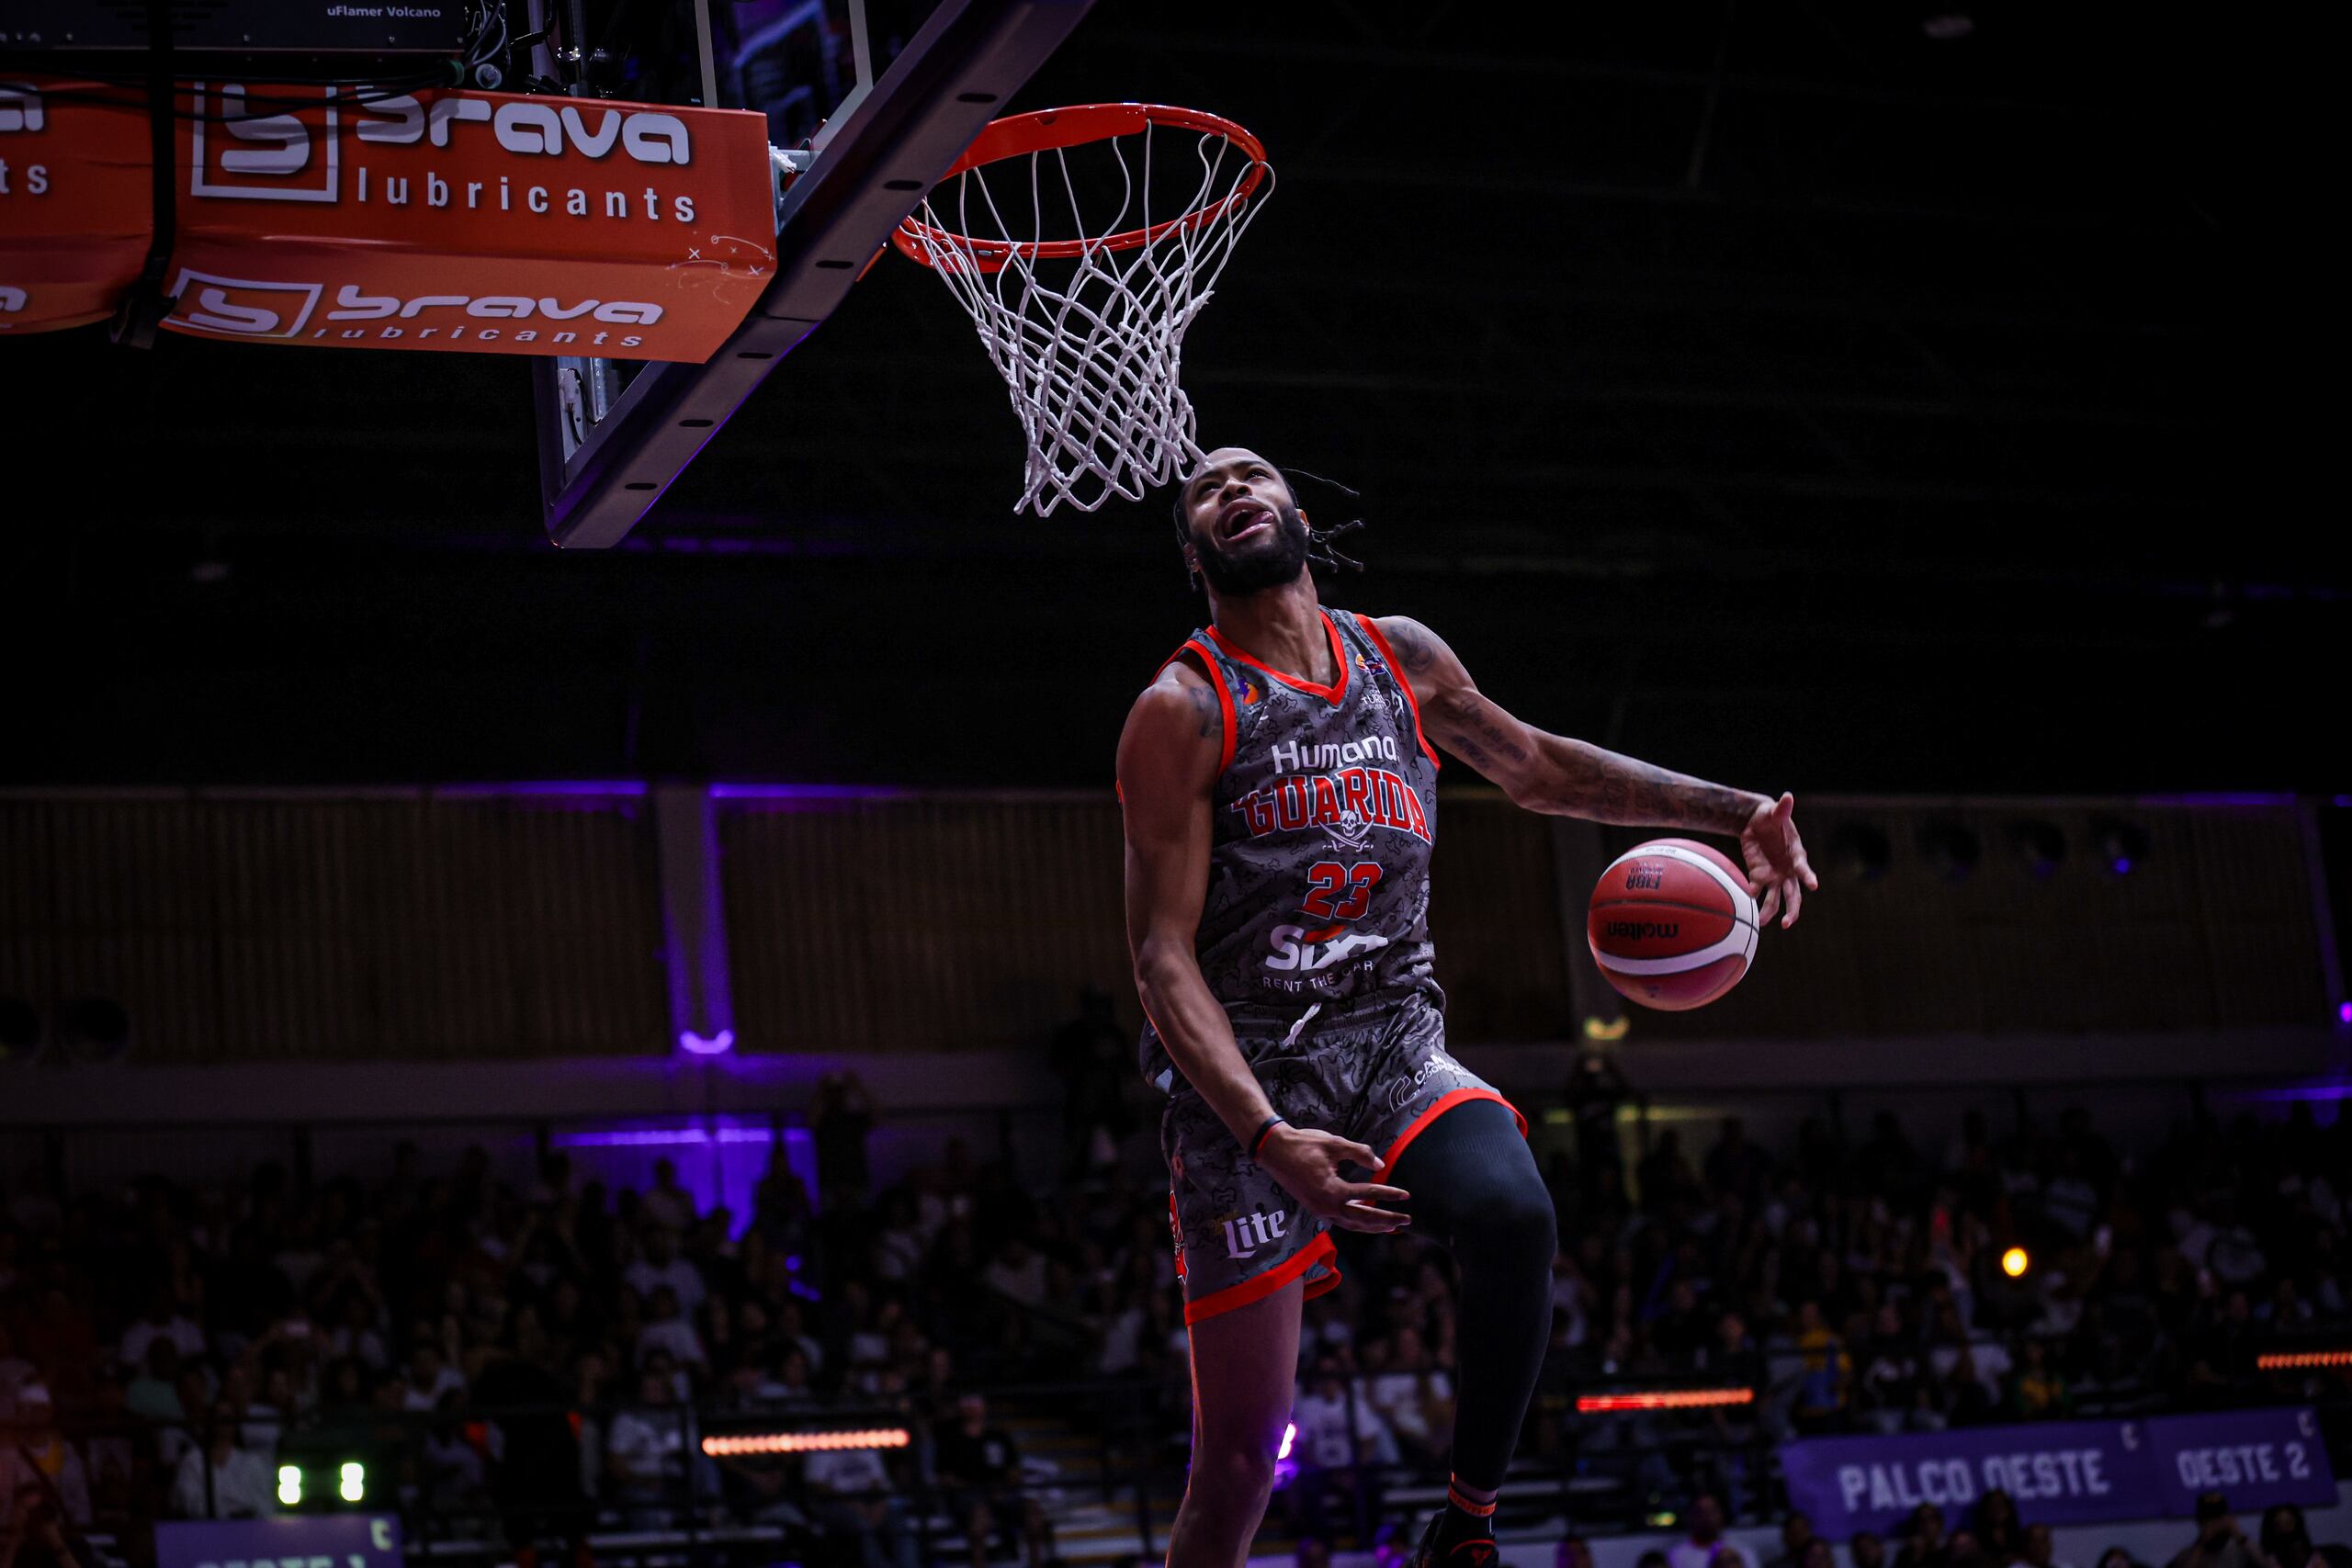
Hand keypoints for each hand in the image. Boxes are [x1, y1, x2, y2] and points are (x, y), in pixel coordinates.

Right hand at [1253, 1126, 1410, 1232]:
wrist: (1273, 1150)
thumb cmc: (1304, 1144)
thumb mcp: (1335, 1144)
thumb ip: (1360, 1154)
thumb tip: (1380, 1166)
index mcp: (1333, 1191)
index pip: (1368, 1195)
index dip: (1389, 1194)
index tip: (1406, 1195)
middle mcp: (1327, 1207)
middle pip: (1363, 1219)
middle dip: (1387, 1220)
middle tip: (1407, 1220)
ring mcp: (1320, 1211)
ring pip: (1352, 1224)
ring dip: (1373, 1226)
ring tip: (1391, 1226)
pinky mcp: (1315, 1209)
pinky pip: (1341, 1221)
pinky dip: (1356, 1223)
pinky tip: (1366, 1220)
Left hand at [1739, 791, 1817, 928]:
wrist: (1756, 822)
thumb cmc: (1770, 816)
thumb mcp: (1775, 812)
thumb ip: (1782, 809)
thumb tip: (1787, 796)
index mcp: (1796, 854)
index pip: (1804, 868)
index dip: (1808, 876)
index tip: (1814, 885)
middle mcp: (1788, 870)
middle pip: (1793, 895)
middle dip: (1792, 910)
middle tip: (1787, 922)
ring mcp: (1775, 875)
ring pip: (1776, 898)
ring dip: (1770, 911)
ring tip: (1761, 922)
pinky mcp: (1760, 876)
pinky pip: (1758, 889)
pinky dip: (1753, 894)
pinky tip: (1746, 897)